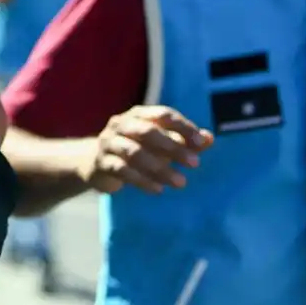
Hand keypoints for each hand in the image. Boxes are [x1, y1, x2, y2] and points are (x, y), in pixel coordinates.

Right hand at [88, 105, 213, 194]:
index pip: (163, 114)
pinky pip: (122, 170)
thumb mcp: (161, 144)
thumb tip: (210, 138)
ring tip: (181, 183)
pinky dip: (142, 180)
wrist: (95, 164)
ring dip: (160, 168)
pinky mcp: (101, 163)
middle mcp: (121, 124)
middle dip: (173, 147)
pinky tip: (158, 190)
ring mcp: (108, 142)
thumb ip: (185, 141)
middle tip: (195, 164)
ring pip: (135, 153)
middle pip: (148, 131)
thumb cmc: (136, 150)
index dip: (183, 127)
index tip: (201, 143)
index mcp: (138, 114)